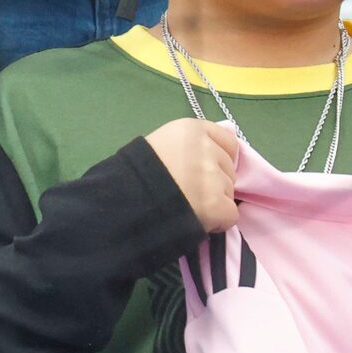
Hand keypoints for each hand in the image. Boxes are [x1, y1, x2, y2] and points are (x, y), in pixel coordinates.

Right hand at [144, 117, 239, 233]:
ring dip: (214, 202)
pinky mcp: (216, 205)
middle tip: (186, 192)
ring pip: (229, 192)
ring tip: (186, 206)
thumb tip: (215, 158)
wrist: (121, 203)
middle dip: (215, 182)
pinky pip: (230, 215)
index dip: (218, 160)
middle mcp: (206, 149)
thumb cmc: (135, 175)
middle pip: (229, 169)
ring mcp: (213, 177)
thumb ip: (188, 147)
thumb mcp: (159, 144)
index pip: (228, 142)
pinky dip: (217, 222)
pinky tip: (196, 220)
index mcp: (191, 129)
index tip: (200, 172)